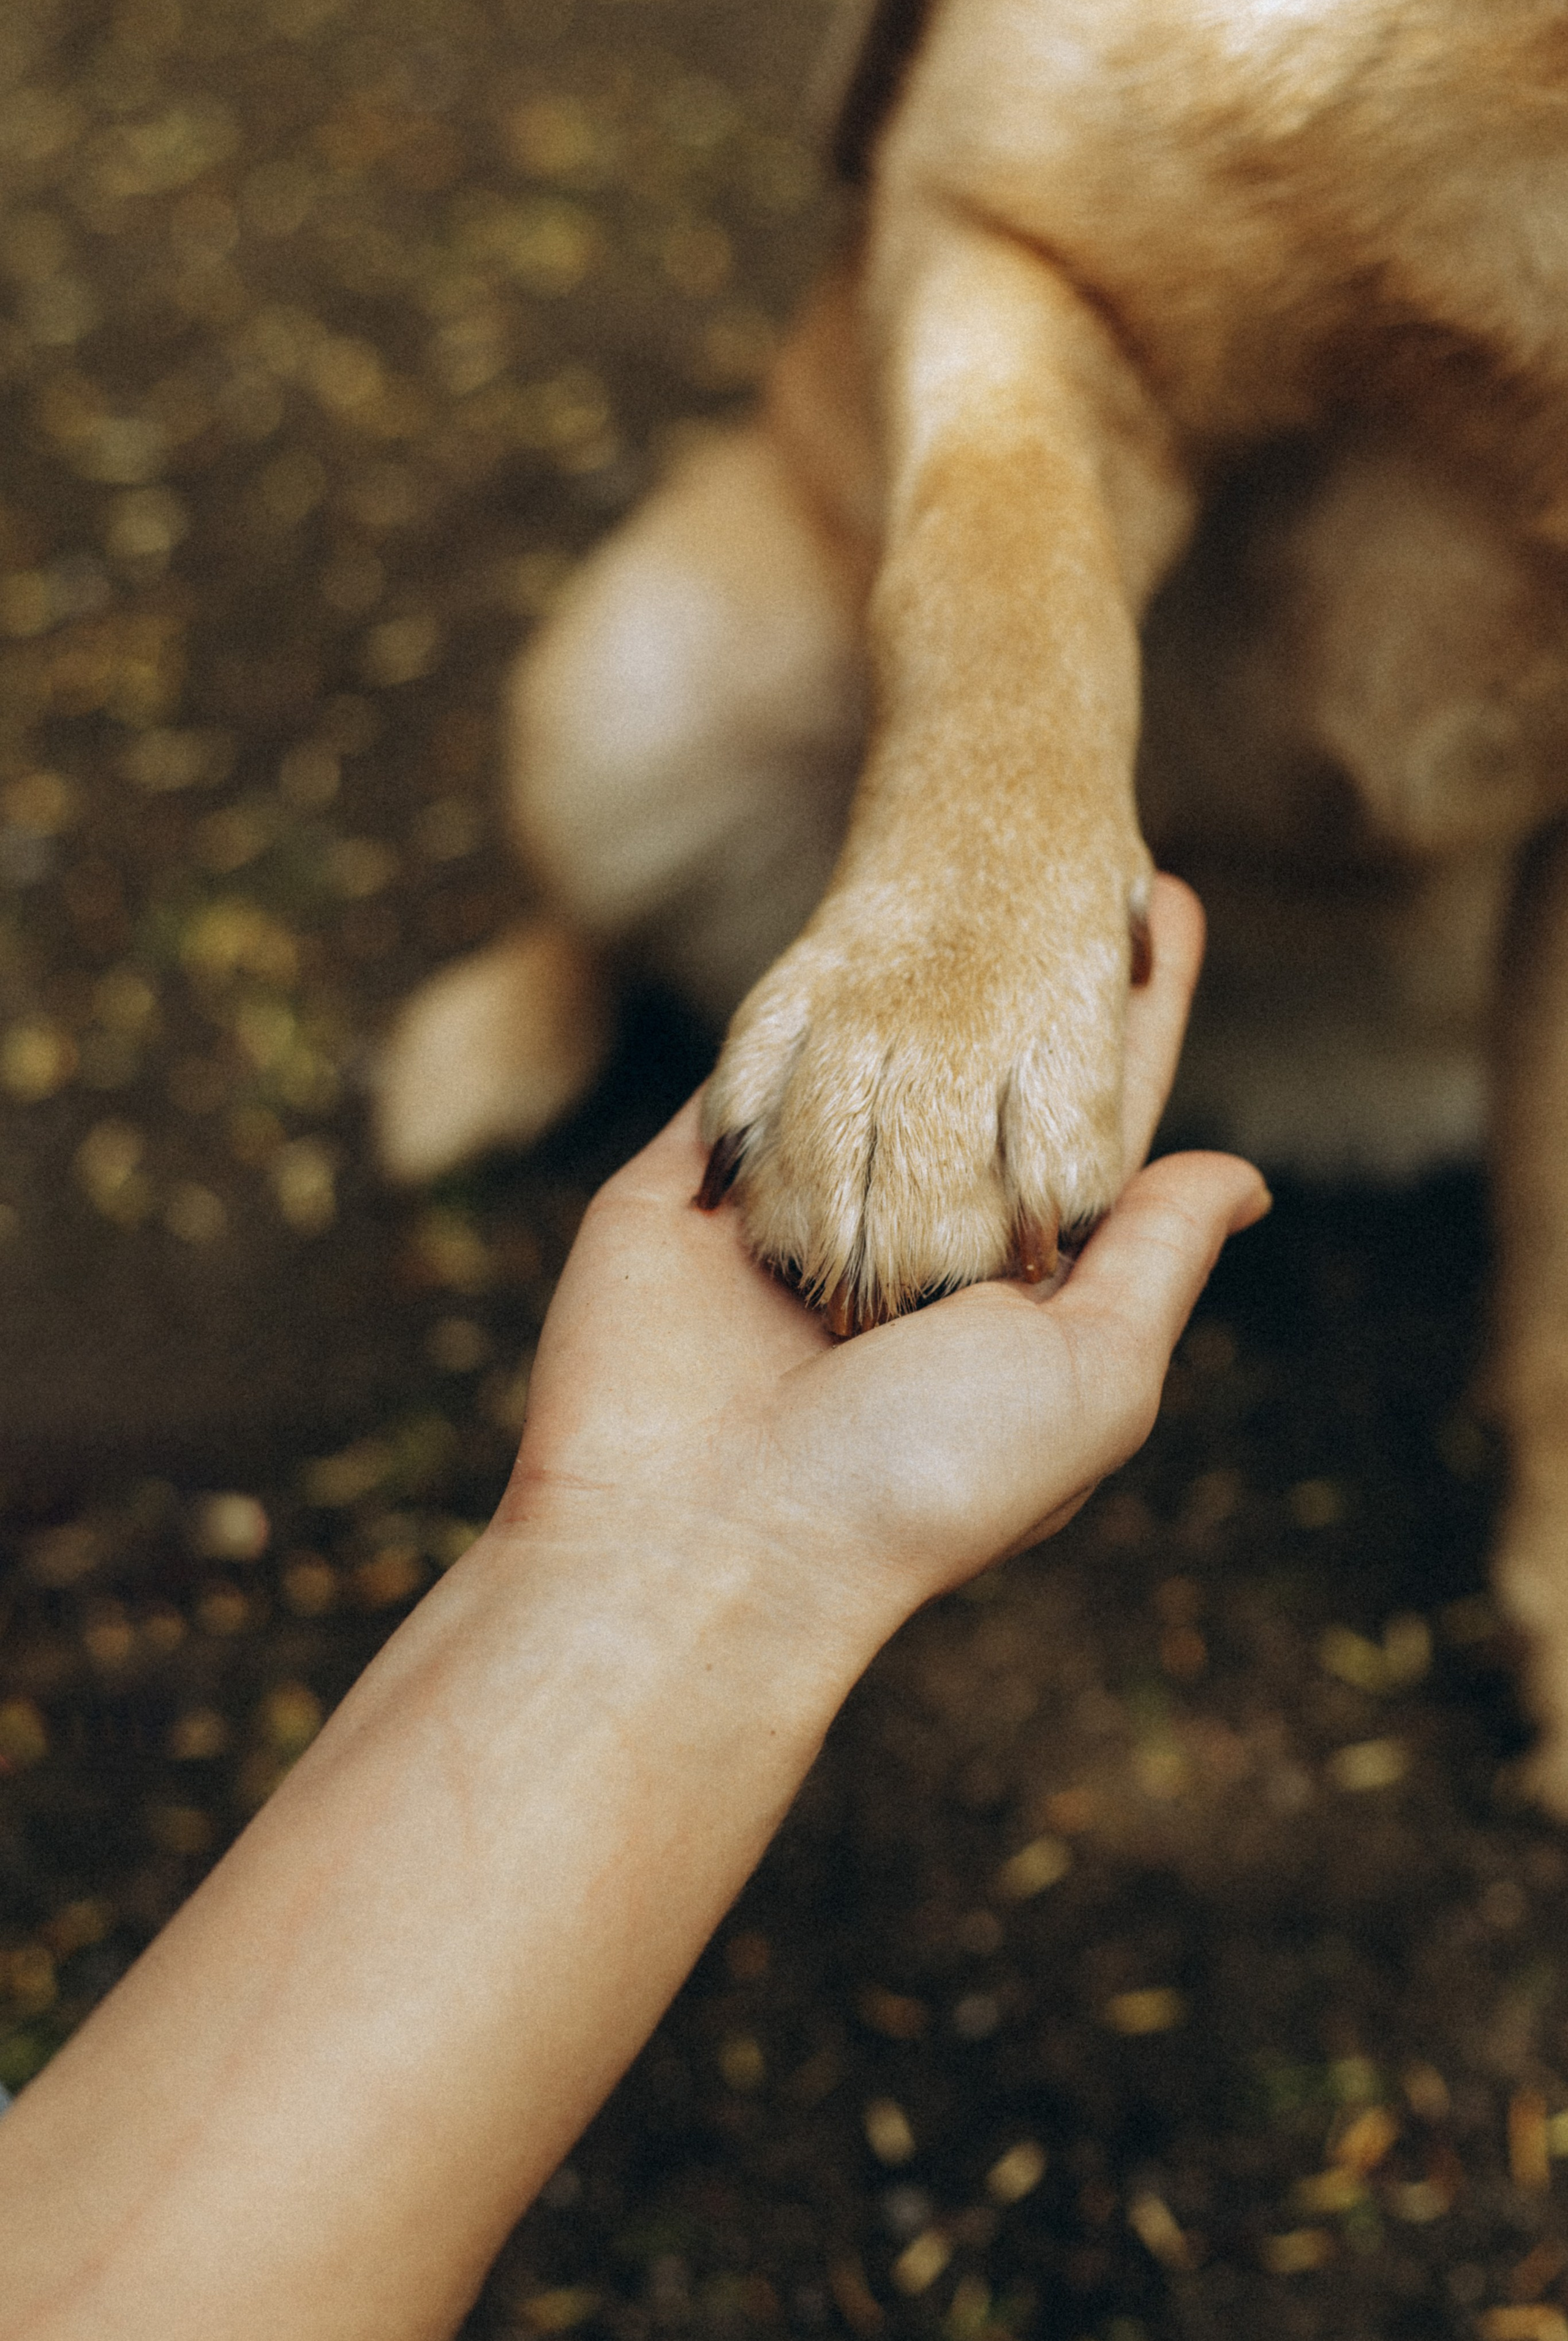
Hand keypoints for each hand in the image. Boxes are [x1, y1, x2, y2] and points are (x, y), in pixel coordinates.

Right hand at [503, 875, 1268, 1640]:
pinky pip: (746, 1069)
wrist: (700, 1544)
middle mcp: (909, 1239)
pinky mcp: (688, 1188)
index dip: (1133, 1015)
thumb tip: (1246, 1176)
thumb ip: (1155, 1261)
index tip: (1167, 905)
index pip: (1088, 1119)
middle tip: (1070, 843)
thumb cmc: (918, 1478)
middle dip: (1021, 962)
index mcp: (1012, 1284)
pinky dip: (780, 1001)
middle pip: (977, 1070)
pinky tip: (830, 916)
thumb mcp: (1091, 1379)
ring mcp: (793, 1209)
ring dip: (907, 958)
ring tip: (959, 841)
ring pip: (862, 1057)